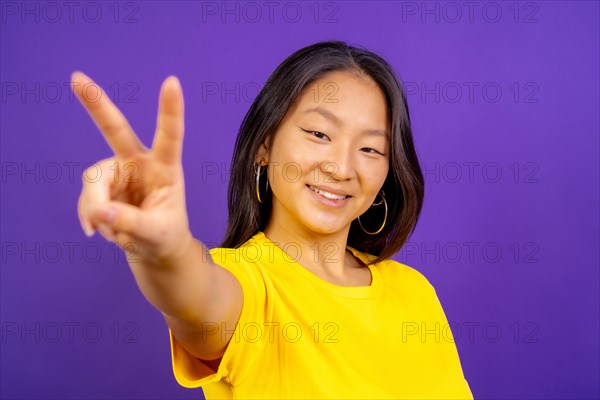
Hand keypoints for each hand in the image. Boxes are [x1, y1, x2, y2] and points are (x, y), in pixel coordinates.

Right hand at [73, 71, 192, 262]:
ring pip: (94, 180)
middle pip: (115, 129)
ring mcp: (118, 172)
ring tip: (108, 231)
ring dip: (95, 207)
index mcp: (165, 169)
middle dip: (95, 104)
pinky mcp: (102, 186)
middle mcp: (139, 163)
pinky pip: (87, 197)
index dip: (170, 110)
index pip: (169, 136)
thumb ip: (132, 224)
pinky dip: (90, 215)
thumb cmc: (165, 236)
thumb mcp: (157, 235)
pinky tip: (99, 230)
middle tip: (76, 78)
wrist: (153, 249)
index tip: (172, 82)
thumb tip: (102, 212)